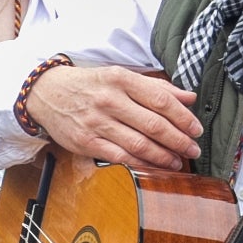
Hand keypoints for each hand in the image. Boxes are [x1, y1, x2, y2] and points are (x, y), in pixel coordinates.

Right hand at [25, 63, 205, 173]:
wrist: (45, 92)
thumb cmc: (89, 84)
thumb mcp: (120, 76)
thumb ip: (155, 87)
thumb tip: (189, 97)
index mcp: (120, 79)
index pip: (161, 100)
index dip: (183, 118)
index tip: (196, 129)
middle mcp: (109, 100)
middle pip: (154, 125)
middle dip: (179, 140)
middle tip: (193, 149)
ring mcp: (96, 122)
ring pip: (139, 144)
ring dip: (163, 156)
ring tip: (177, 161)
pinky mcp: (86, 141)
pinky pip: (120, 157)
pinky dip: (141, 163)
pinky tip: (153, 166)